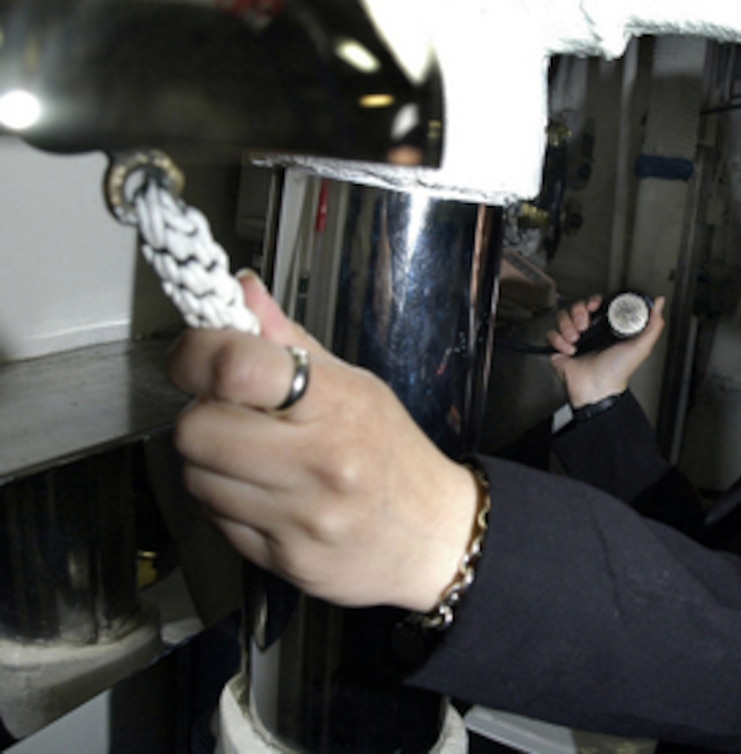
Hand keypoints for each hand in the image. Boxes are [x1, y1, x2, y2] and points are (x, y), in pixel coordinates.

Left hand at [166, 272, 477, 610]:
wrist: (434, 537)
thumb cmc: (393, 455)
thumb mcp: (356, 387)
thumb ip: (290, 343)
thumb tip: (241, 292)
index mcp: (339, 406)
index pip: (237, 370)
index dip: (196, 356)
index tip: (194, 354)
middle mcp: (320, 464)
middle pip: (197, 430)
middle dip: (201, 416)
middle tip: (230, 415)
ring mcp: (300, 518)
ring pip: (196, 478)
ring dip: (210, 462)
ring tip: (252, 458)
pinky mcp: (283, 560)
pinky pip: (215, 521)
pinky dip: (226, 502)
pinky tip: (265, 494)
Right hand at [546, 294, 666, 407]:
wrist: (597, 388)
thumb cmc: (618, 372)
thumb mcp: (641, 346)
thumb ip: (653, 324)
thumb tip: (660, 303)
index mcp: (605, 328)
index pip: (595, 304)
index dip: (592, 301)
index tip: (594, 306)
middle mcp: (589, 331)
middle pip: (576, 307)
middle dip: (579, 313)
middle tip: (585, 326)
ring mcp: (573, 339)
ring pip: (563, 317)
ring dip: (568, 327)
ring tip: (576, 340)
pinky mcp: (560, 348)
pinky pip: (552, 333)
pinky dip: (559, 341)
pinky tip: (569, 350)